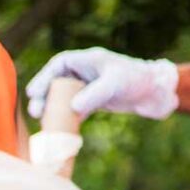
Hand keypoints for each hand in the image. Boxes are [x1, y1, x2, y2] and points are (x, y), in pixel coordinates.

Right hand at [27, 48, 177, 120]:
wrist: (156, 93)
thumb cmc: (137, 80)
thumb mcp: (115, 84)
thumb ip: (94, 94)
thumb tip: (73, 108)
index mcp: (88, 60)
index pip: (59, 65)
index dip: (44, 77)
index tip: (34, 92)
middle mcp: (85, 72)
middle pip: (56, 83)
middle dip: (44, 97)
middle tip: (36, 112)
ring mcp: (87, 88)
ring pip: (62, 98)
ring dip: (52, 110)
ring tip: (43, 122)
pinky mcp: (92, 102)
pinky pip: (73, 109)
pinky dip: (66, 118)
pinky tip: (60, 129)